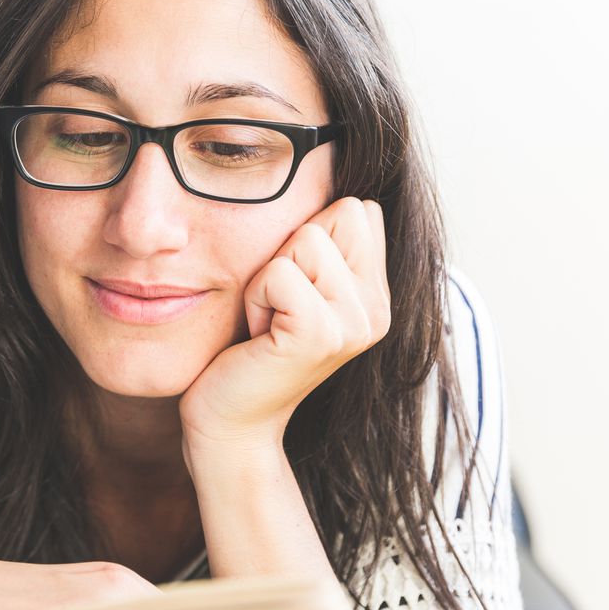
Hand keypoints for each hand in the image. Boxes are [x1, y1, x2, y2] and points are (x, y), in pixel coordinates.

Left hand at [179, 197, 391, 457]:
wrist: (230, 421)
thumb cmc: (248, 348)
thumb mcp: (293, 287)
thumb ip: (323, 244)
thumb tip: (342, 188)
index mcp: (376, 294)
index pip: (357, 208)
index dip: (308, 235)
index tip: (291, 291)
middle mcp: (378, 309)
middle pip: (340, 211)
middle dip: (290, 249)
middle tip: (277, 307)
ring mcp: (356, 324)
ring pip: (306, 238)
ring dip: (267, 275)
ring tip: (267, 321)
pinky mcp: (321, 335)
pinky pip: (279, 272)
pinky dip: (256, 296)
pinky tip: (258, 335)